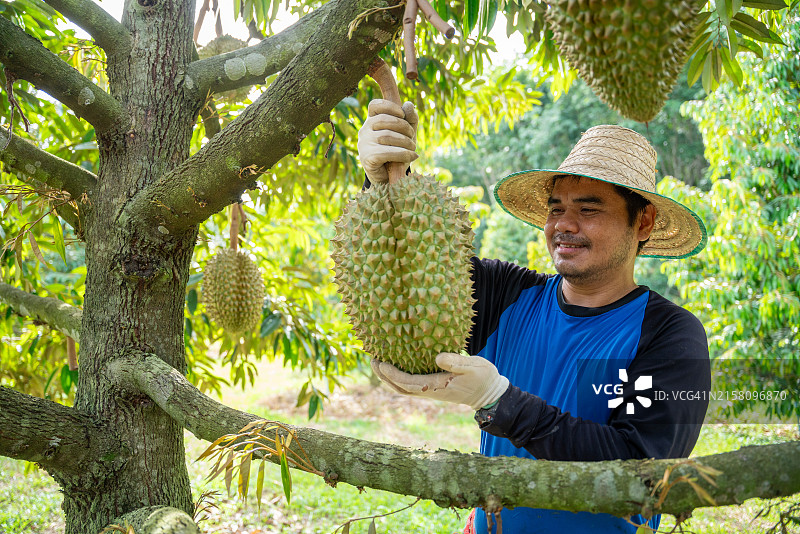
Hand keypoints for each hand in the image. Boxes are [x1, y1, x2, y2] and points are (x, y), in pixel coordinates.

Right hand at [357, 99, 418, 183]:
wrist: (389, 178)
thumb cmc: (398, 153)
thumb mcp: (407, 134)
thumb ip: (410, 119)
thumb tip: (408, 105)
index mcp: (372, 121)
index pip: (375, 105)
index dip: (389, 106)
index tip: (402, 114)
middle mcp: (364, 131)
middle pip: (385, 120)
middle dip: (404, 127)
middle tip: (412, 138)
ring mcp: (364, 144)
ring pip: (387, 136)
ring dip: (406, 142)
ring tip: (413, 149)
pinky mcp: (367, 157)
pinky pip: (387, 152)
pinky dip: (403, 154)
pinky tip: (412, 156)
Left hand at [371, 352, 508, 410]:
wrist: (488, 393)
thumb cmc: (483, 378)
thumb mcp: (474, 367)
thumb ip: (456, 362)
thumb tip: (436, 357)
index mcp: (436, 387)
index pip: (407, 383)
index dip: (392, 374)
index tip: (381, 362)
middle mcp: (429, 391)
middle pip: (399, 388)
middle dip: (384, 376)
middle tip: (372, 359)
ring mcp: (430, 390)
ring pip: (402, 387)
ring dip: (388, 377)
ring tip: (378, 361)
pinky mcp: (432, 387)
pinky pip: (410, 384)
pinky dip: (398, 376)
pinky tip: (395, 362)